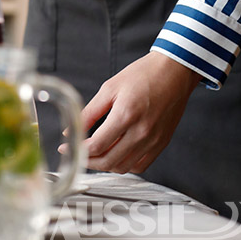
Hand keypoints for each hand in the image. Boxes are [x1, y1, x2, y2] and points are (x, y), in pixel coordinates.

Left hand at [72, 51, 201, 173]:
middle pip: (109, 161)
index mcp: (126, 115)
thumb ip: (89, 112)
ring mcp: (153, 140)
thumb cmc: (143, 75)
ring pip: (124, 167)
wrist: (174, 72)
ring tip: (94, 154)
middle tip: (77, 153)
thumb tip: (71, 130)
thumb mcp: (109, 88)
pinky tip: (115, 154)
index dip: (77, 150)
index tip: (66, 147)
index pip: (97, 145)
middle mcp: (141, 132)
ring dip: (105, 165)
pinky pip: (140, 166)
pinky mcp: (161, 143)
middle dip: (88, 161)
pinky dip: (124, 165)